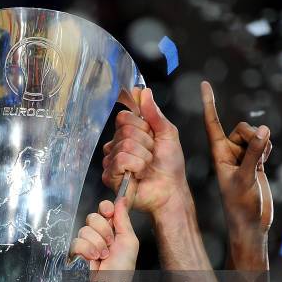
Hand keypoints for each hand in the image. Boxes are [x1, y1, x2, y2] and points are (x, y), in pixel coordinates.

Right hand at [70, 198, 138, 270]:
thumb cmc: (122, 268)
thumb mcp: (129, 241)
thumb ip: (123, 219)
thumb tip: (122, 198)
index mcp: (111, 230)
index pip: (103, 209)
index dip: (105, 208)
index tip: (109, 212)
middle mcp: (97, 235)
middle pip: (93, 217)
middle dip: (103, 230)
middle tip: (110, 244)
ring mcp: (85, 244)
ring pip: (84, 230)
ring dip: (96, 244)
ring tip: (102, 256)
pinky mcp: (74, 253)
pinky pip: (76, 242)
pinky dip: (86, 251)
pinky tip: (92, 260)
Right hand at [102, 88, 187, 216]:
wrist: (171, 189)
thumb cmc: (169, 165)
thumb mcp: (167, 133)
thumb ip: (154, 113)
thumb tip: (143, 91)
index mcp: (128, 133)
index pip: (124, 117)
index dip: (143, 126)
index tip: (153, 138)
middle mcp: (116, 145)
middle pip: (125, 130)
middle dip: (146, 143)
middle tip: (152, 156)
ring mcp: (111, 161)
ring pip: (125, 145)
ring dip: (144, 157)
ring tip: (147, 167)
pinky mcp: (110, 176)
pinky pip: (120, 160)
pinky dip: (136, 166)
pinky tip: (139, 174)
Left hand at [201, 81, 272, 232]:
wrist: (251, 222)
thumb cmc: (241, 205)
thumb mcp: (246, 179)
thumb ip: (254, 153)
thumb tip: (263, 130)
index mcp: (219, 154)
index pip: (212, 124)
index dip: (209, 104)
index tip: (204, 84)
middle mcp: (228, 152)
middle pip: (242, 128)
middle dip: (251, 137)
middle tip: (252, 158)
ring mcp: (242, 156)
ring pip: (255, 135)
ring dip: (262, 145)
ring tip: (258, 165)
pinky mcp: (254, 161)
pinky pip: (263, 144)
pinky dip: (267, 149)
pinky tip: (265, 163)